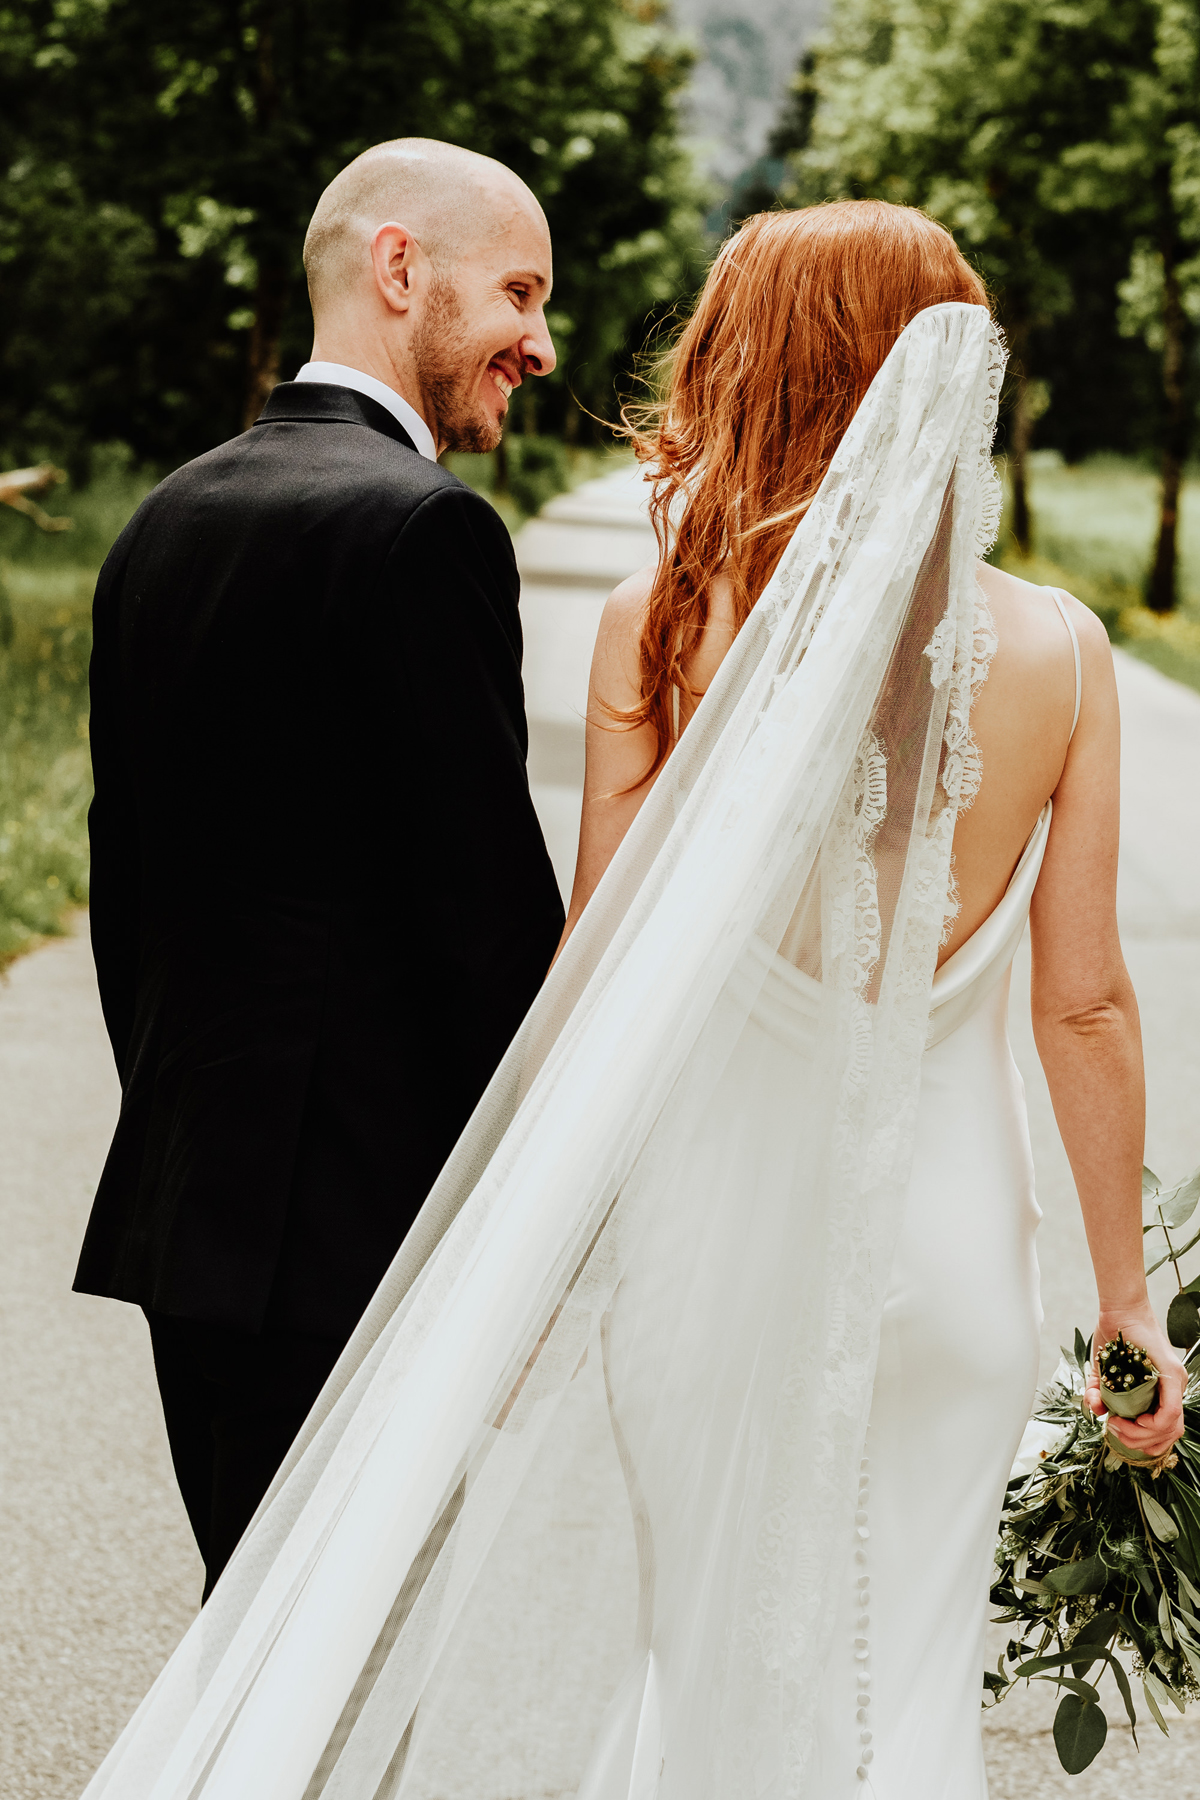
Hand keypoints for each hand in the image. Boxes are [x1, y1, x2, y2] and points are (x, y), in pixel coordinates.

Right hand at [1085, 1302, 1186, 1458]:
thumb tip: (1095, 1412)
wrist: (1119, 1311)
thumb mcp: (1101, 1373)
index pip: (1163, 1431)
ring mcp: (1176, 1382)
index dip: (1142, 1441)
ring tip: (1118, 1424)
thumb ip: (1098, 1394)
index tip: (1116, 1429)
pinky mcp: (1172, 1374)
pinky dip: (1154, 1424)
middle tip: (1114, 1429)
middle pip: (1169, 1435)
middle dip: (1139, 1443)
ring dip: (1143, 1435)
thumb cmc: (1112, 1339)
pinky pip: (1171, 1412)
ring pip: (1172, 1428)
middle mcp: (1174, 1389)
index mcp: (1161, 1392)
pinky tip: (1136, 1420)